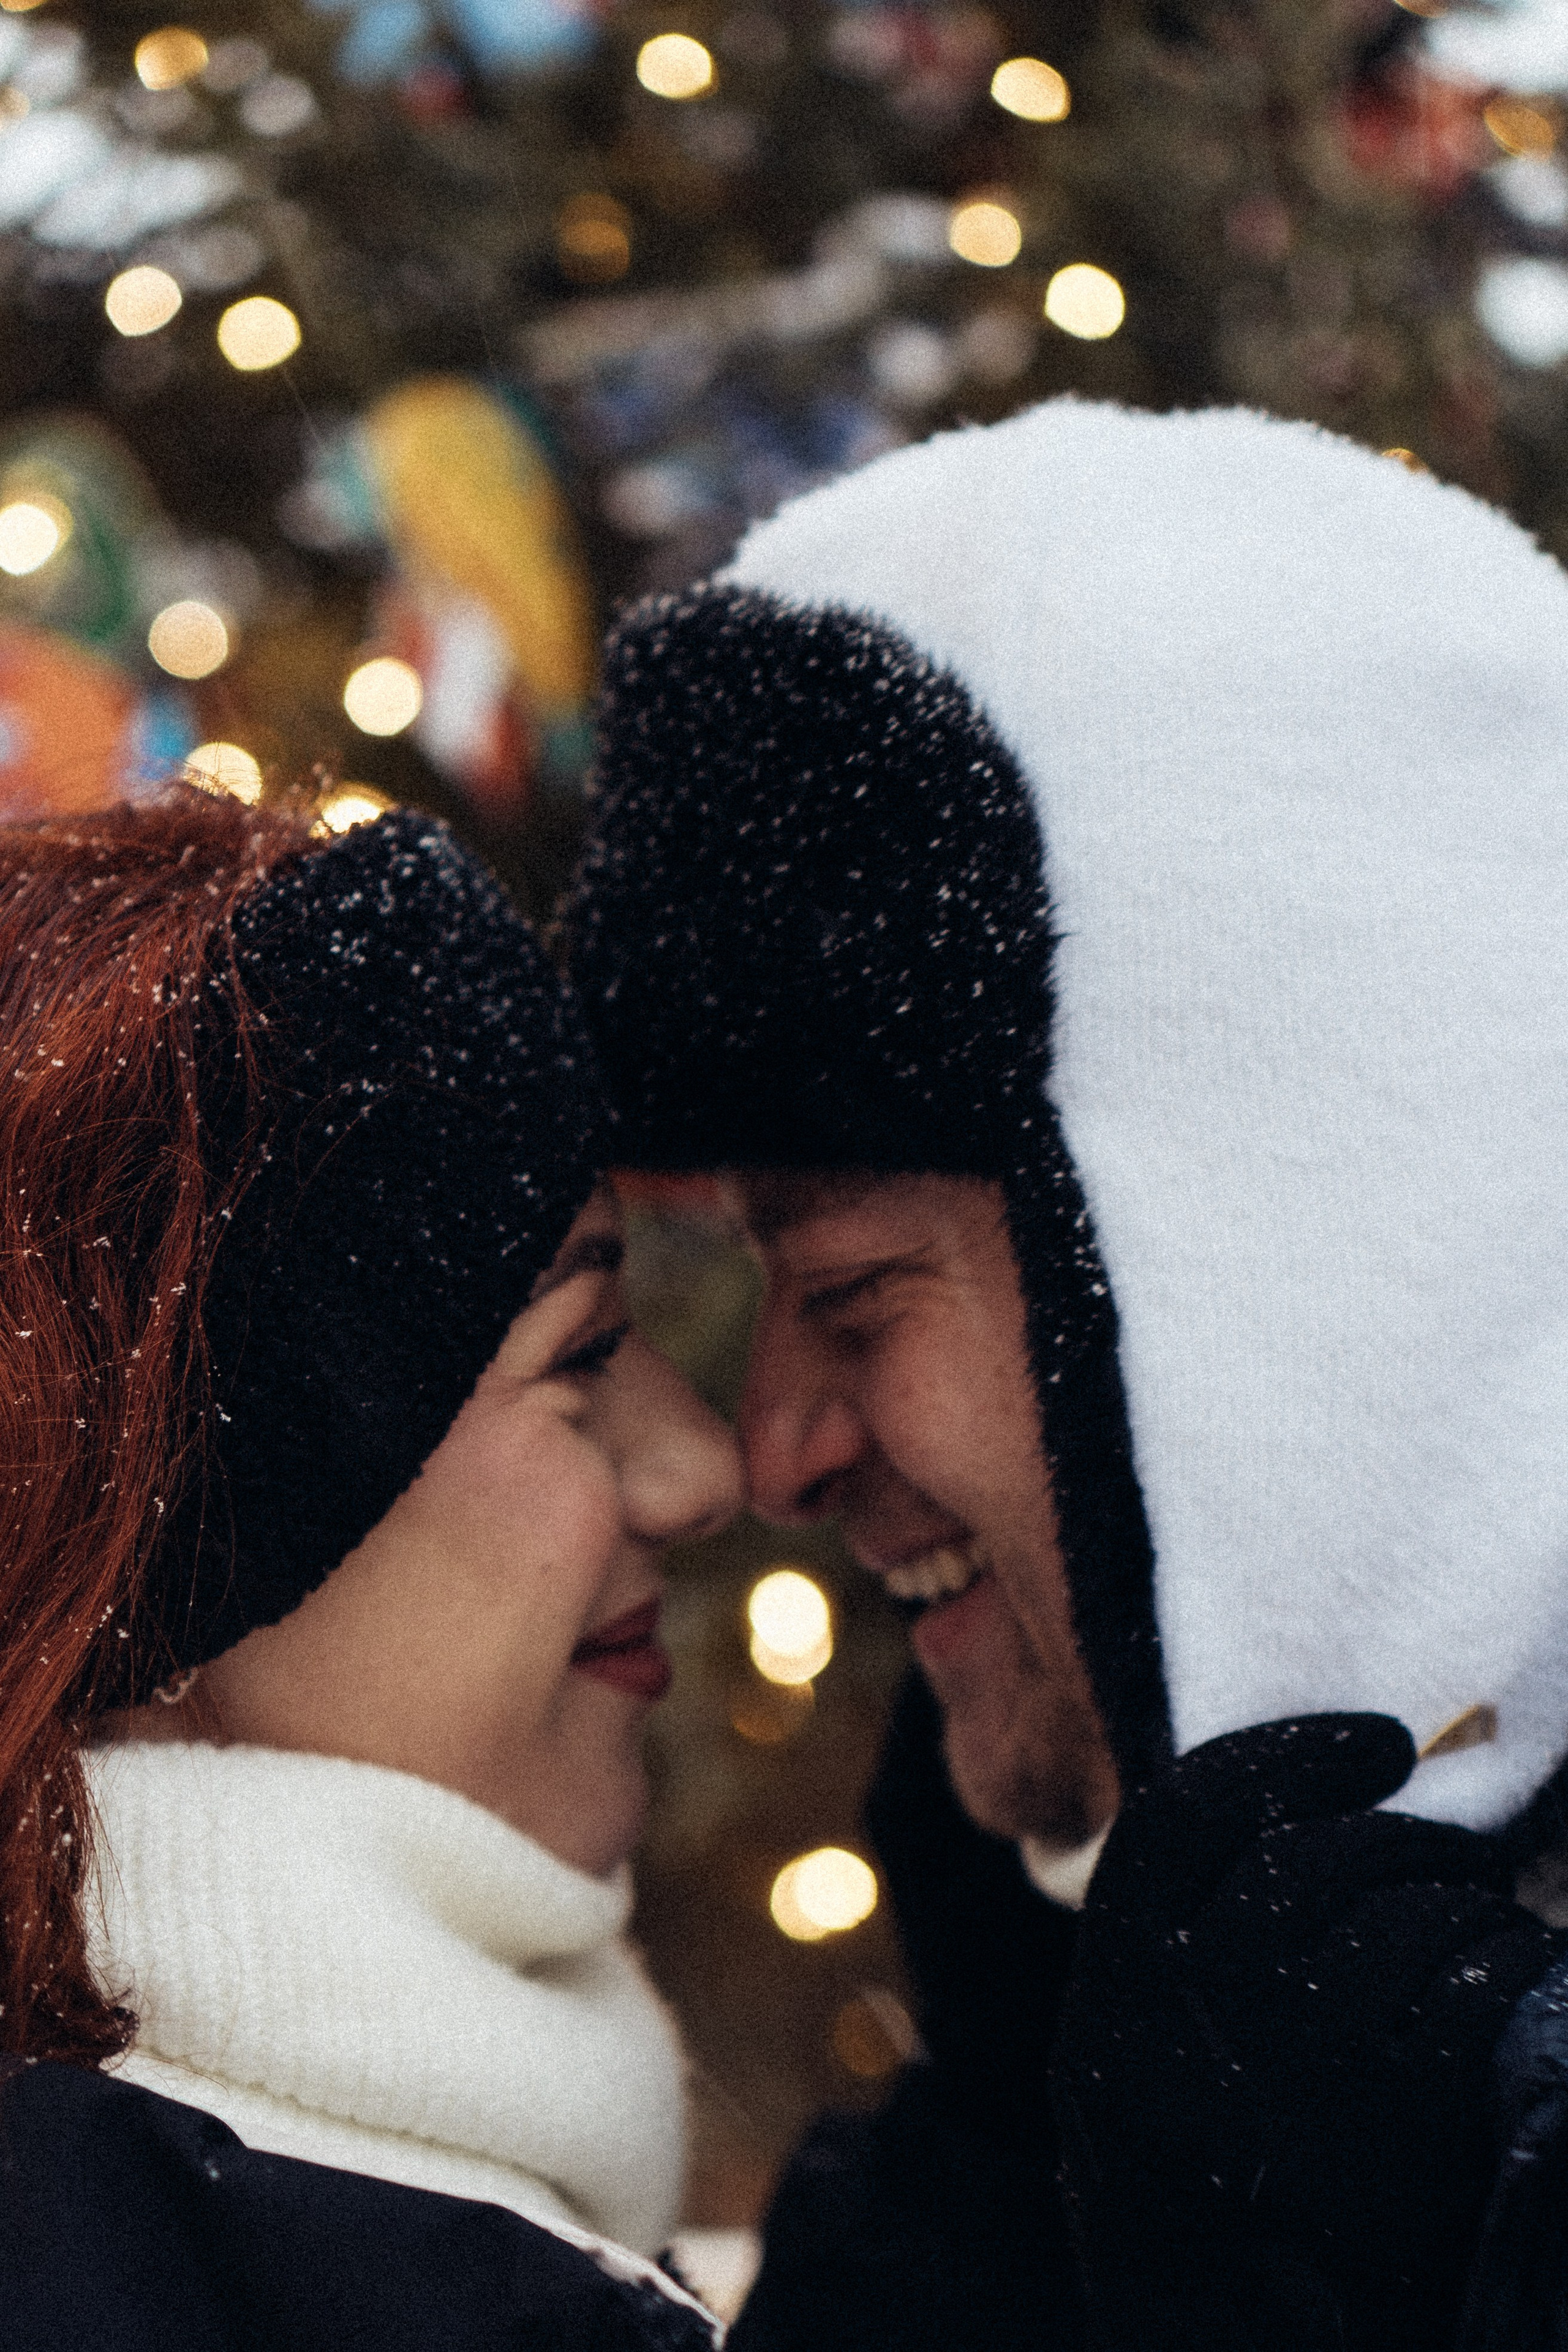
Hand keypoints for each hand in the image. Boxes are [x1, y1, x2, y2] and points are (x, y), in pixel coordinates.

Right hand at [1049, 1715, 1561, 2350]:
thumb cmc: (1221, 2219)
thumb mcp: (1153, 2083)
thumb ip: (1192, 1958)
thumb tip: (1313, 1818)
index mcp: (1113, 2003)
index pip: (1189, 1816)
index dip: (1291, 1755)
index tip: (1380, 1744)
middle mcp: (1191, 2017)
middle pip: (1316, 1854)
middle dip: (1409, 1838)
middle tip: (1459, 1857)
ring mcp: (1295, 2063)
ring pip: (1407, 1906)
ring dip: (1468, 1904)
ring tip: (1488, 1932)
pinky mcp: (1401, 2114)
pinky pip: (1480, 1977)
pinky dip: (1517, 1967)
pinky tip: (1526, 1987)